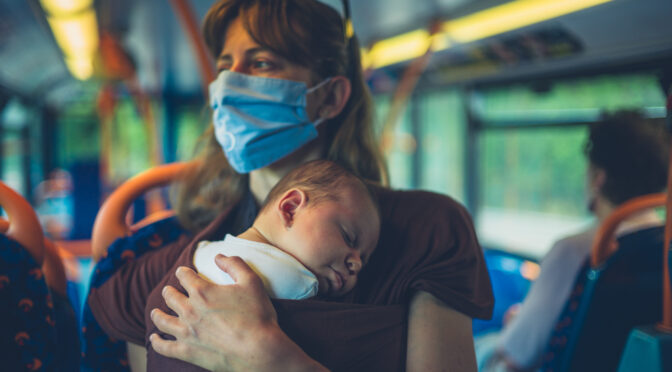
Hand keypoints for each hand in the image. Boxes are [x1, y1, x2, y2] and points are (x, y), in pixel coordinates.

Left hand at [150, 255, 284, 370]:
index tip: (183, 272)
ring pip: (162, 321)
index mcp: (202, 292)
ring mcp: (186, 333)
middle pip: (171, 297)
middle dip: (169, 291)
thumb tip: (219, 256)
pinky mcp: (187, 352)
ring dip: (157, 314)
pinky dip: (157, 342)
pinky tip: (154, 338)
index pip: (185, 277)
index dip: (183, 272)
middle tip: (168, 290)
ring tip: (155, 312)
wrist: (259, 351)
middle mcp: (189, 311)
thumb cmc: (257, 315)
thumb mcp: (252, 282)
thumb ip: (235, 264)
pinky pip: (164, 347)